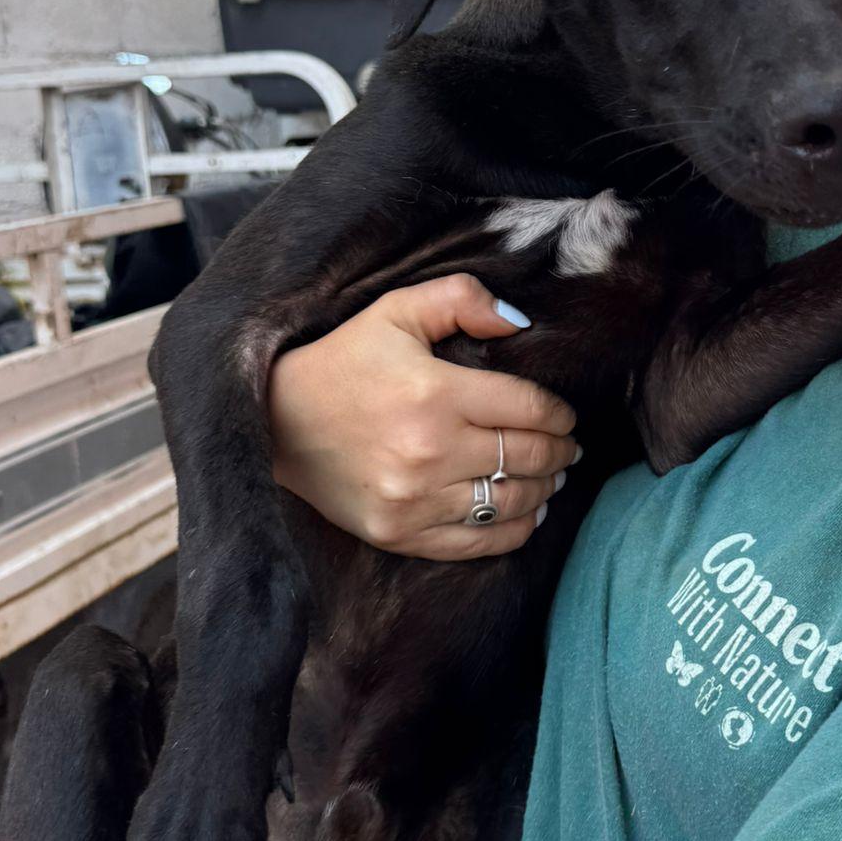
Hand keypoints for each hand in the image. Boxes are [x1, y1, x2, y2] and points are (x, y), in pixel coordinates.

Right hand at [268, 273, 580, 559]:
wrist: (272, 421)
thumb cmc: (341, 361)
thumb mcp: (395, 310)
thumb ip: (462, 299)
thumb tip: (520, 322)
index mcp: (436, 394)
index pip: (529, 409)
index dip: (559, 414)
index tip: (565, 415)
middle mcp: (430, 452)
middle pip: (527, 456)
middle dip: (559, 451)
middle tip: (568, 447)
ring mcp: (414, 499)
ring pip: (511, 501)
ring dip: (544, 489)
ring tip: (552, 476)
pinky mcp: (398, 532)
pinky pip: (477, 541)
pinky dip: (514, 529)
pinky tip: (528, 512)